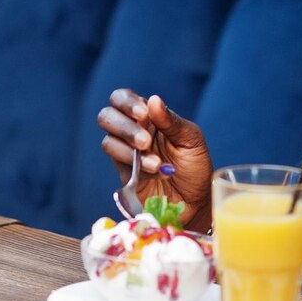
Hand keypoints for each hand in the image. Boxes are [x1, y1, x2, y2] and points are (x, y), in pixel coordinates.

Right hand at [97, 89, 212, 230]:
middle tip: (145, 142)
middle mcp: (132, 131)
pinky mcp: (124, 174)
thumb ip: (171, 121)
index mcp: (148, 116)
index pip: (122, 98)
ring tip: (156, 163)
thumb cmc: (195, 167)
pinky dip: (137, 166)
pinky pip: (119, 164)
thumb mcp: (191, 139)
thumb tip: (152, 99)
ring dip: (130, 151)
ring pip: (108, 142)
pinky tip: (157, 171)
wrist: (195, 202)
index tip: (143, 115)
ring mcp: (126, 153)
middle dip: (124, 127)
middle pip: (106, 117)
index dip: (126, 103)